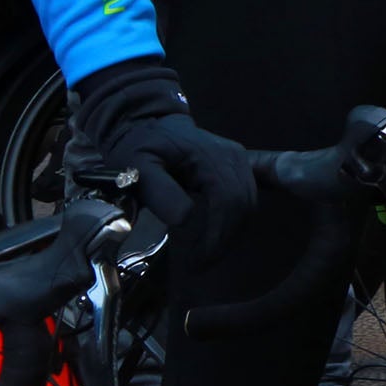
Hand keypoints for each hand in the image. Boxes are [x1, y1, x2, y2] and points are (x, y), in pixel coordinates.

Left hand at [68, 58, 254, 258]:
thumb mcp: (136, 166)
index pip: (228, 201)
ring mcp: (240, 161)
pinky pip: (246, 198)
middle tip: (200, 264)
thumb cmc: (139, 145)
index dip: (216, 236)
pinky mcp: (239, 167)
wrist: (148, 121)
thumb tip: (184, 220)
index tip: (196, 262)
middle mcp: (234, 157)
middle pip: (244, 205)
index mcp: (211, 156)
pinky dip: (234, 221)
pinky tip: (216, 234)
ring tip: (207, 254)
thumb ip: (158, 191)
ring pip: (249, 204)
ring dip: (231, 233)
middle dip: (225, 240)